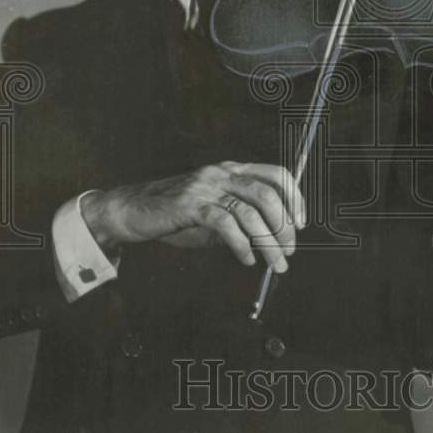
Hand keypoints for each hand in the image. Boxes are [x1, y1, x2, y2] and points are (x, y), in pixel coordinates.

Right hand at [80, 162, 305, 273]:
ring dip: (268, 241)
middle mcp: (221, 173)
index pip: (276, 174)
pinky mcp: (190, 205)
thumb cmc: (174, 215)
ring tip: (274, 262)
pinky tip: (246, 259)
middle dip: (284, 226)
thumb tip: (271, 243)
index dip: (295, 198)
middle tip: (288, 251)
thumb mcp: (213, 214)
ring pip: (250, 212)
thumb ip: (240, 222)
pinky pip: (225, 224)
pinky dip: (241, 245)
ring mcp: (205, 187)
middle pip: (268, 194)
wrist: (131, 211)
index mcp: (231, 170)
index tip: (301, 224)